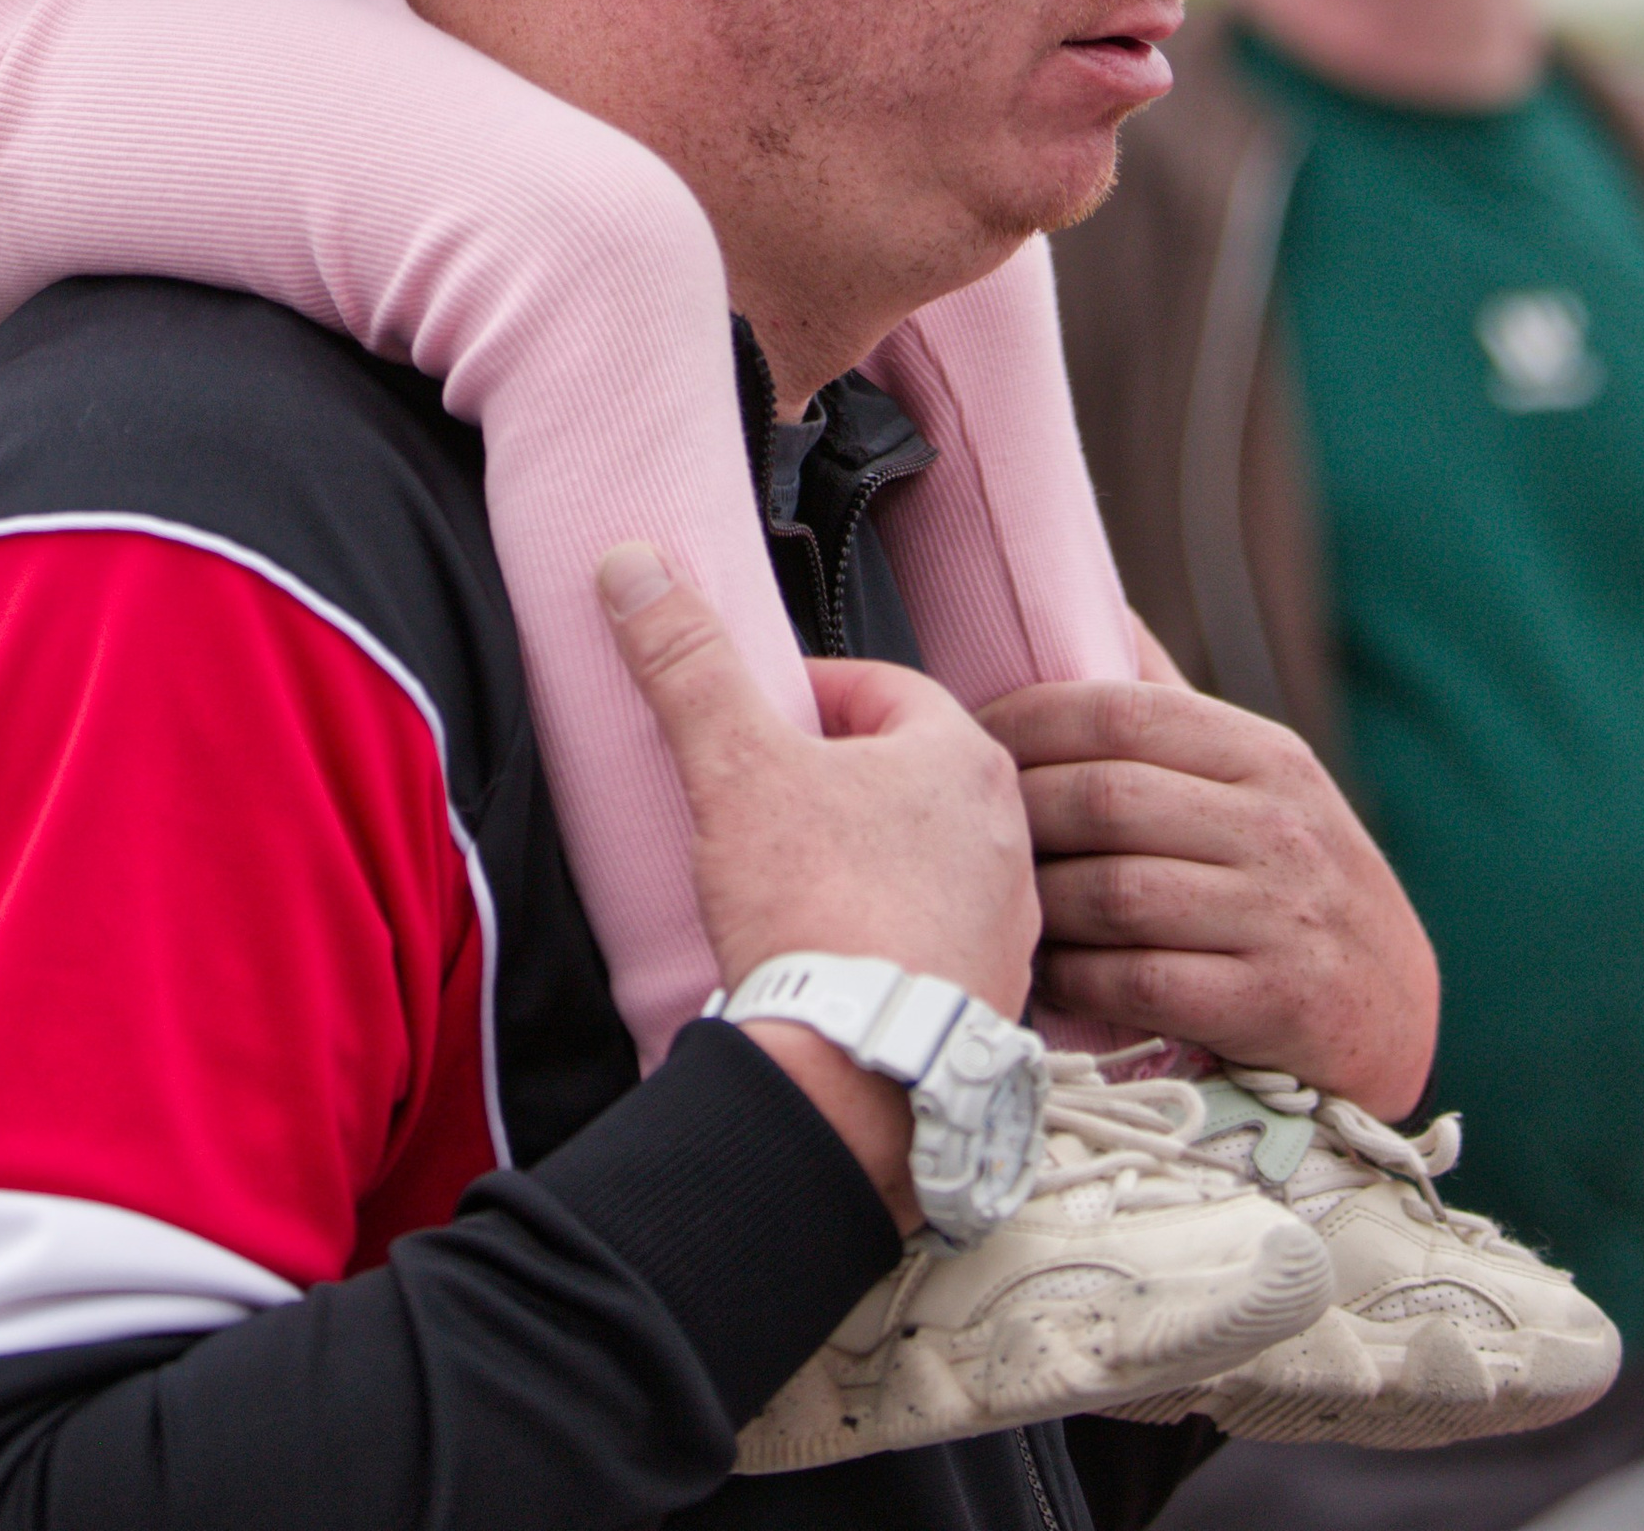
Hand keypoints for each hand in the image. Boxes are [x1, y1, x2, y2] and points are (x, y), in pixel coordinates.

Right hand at [602, 544, 1039, 1219]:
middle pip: (901, 774)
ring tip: (790, 884)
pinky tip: (830, 954)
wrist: (857, 1076)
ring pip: (922, 859)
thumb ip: (685, 662)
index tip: (751, 728)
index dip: (803, 699)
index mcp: (963, 758)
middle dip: (831, 781)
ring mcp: (1007, 923)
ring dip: (863, 860)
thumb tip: (636, 568)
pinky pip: (933, 939)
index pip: (877, 689)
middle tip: (762, 804)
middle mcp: (1005, 834)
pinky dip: (885, 935)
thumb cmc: (817, 914)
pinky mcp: (991, 999)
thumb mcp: (733, 765)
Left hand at [981, 676, 1438, 1119]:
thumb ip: (1177, 709)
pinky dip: (1075, 977)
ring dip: (1039, 901)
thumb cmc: (1296, 880)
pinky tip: (1047, 972)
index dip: (1026, 719)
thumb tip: (1101, 610)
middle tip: (965, 829)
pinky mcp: (1271, 1004)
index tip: (968, 736)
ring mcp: (1278, 916)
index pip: (1120, 710)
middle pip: (1104, 800)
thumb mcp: (1263, 781)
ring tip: (1000, 900)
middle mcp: (1278, 826)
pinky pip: (1137, 981)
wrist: (1393, 1012)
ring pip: (1112, 892)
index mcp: (1265, 755)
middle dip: (1019, 813)